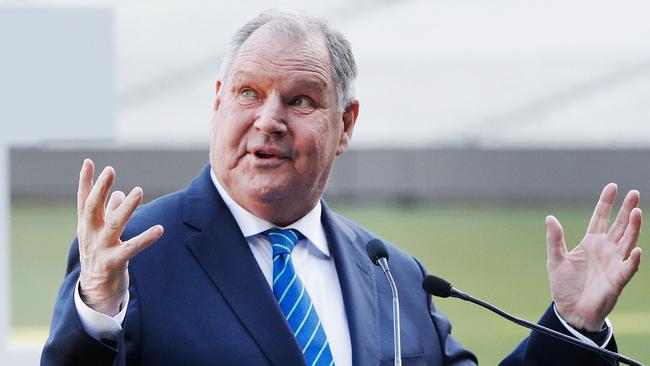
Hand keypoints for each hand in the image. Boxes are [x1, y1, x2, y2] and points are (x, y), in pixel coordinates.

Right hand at [77, 159, 163, 315]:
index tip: (89, 161)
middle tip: (110, 170)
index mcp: (86, 226)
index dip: (86, 181)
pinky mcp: (112, 264)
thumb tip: (117, 195)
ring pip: (113, 224)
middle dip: (100, 188)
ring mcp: (100, 250)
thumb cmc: (100, 258)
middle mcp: (90, 235)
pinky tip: (159, 229)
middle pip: (92, 208)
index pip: (83, 200)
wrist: (95, 294)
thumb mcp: (101, 234)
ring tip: (138, 190)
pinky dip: (145, 238)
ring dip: (126, 207)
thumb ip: (109, 214)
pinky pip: (131, 249)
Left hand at [546, 183, 641, 330]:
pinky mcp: (618, 280)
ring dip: (633, 227)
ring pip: (628, 241)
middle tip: (635, 193)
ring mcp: (613, 263)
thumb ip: (555, 239)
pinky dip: (633, 259)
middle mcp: (606, 250)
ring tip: (636, 212)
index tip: (613, 186)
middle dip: (627, 209)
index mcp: (590, 243)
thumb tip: (550, 218)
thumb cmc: (564, 286)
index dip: (606, 203)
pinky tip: (637, 249)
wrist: (570, 311)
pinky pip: (628, 268)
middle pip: (619, 226)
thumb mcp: (555, 259)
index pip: (600, 218)